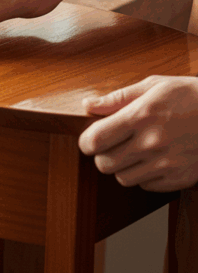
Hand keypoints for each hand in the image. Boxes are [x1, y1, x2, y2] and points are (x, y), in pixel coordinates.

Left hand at [78, 76, 197, 192]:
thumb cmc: (191, 95)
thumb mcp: (155, 86)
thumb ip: (118, 98)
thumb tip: (88, 106)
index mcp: (141, 116)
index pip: (95, 139)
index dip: (86, 142)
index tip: (90, 139)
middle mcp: (152, 143)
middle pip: (104, 164)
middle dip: (102, 155)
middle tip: (111, 146)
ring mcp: (167, 163)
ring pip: (123, 179)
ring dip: (122, 168)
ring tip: (133, 152)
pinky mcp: (181, 178)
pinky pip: (147, 186)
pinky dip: (144, 177)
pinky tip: (152, 161)